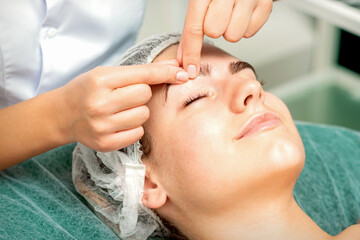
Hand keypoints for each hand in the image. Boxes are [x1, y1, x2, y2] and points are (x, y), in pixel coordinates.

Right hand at [59, 60, 187, 151]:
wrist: (63, 114)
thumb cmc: (88, 90)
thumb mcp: (107, 74)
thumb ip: (139, 71)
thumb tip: (174, 67)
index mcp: (100, 80)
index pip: (142, 75)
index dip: (165, 73)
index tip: (183, 73)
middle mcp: (100, 103)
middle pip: (145, 95)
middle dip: (141, 93)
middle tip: (126, 95)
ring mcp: (103, 126)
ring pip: (144, 115)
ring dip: (138, 111)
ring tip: (121, 109)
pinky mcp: (106, 143)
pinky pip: (138, 133)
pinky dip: (134, 127)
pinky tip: (119, 123)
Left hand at [177, 0, 272, 77]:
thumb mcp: (200, 0)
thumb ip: (191, 28)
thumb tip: (184, 59)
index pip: (194, 27)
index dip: (191, 52)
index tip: (190, 69)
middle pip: (214, 32)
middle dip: (214, 29)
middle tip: (218, 16)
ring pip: (234, 36)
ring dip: (230, 30)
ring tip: (232, 14)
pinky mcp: (265, 3)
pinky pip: (250, 33)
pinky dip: (245, 27)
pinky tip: (243, 13)